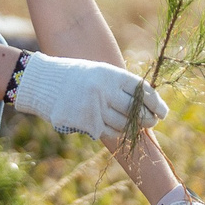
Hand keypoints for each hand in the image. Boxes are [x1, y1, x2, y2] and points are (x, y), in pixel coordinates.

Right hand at [12, 53, 168, 141]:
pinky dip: (113, 132)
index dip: (156, 103)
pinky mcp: (86, 123)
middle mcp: (105, 91)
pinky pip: (108, 132)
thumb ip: (120, 85)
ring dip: (131, 128)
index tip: (163, 111)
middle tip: (153, 122)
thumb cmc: (74, 76)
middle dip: (148, 119)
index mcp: (111, 75)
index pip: (143, 91)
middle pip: (136, 111)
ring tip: (135, 127)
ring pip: (123, 125)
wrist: (42, 82)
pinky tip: (114, 128)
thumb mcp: (99, 72)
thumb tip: (146, 101)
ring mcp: (95, 108)